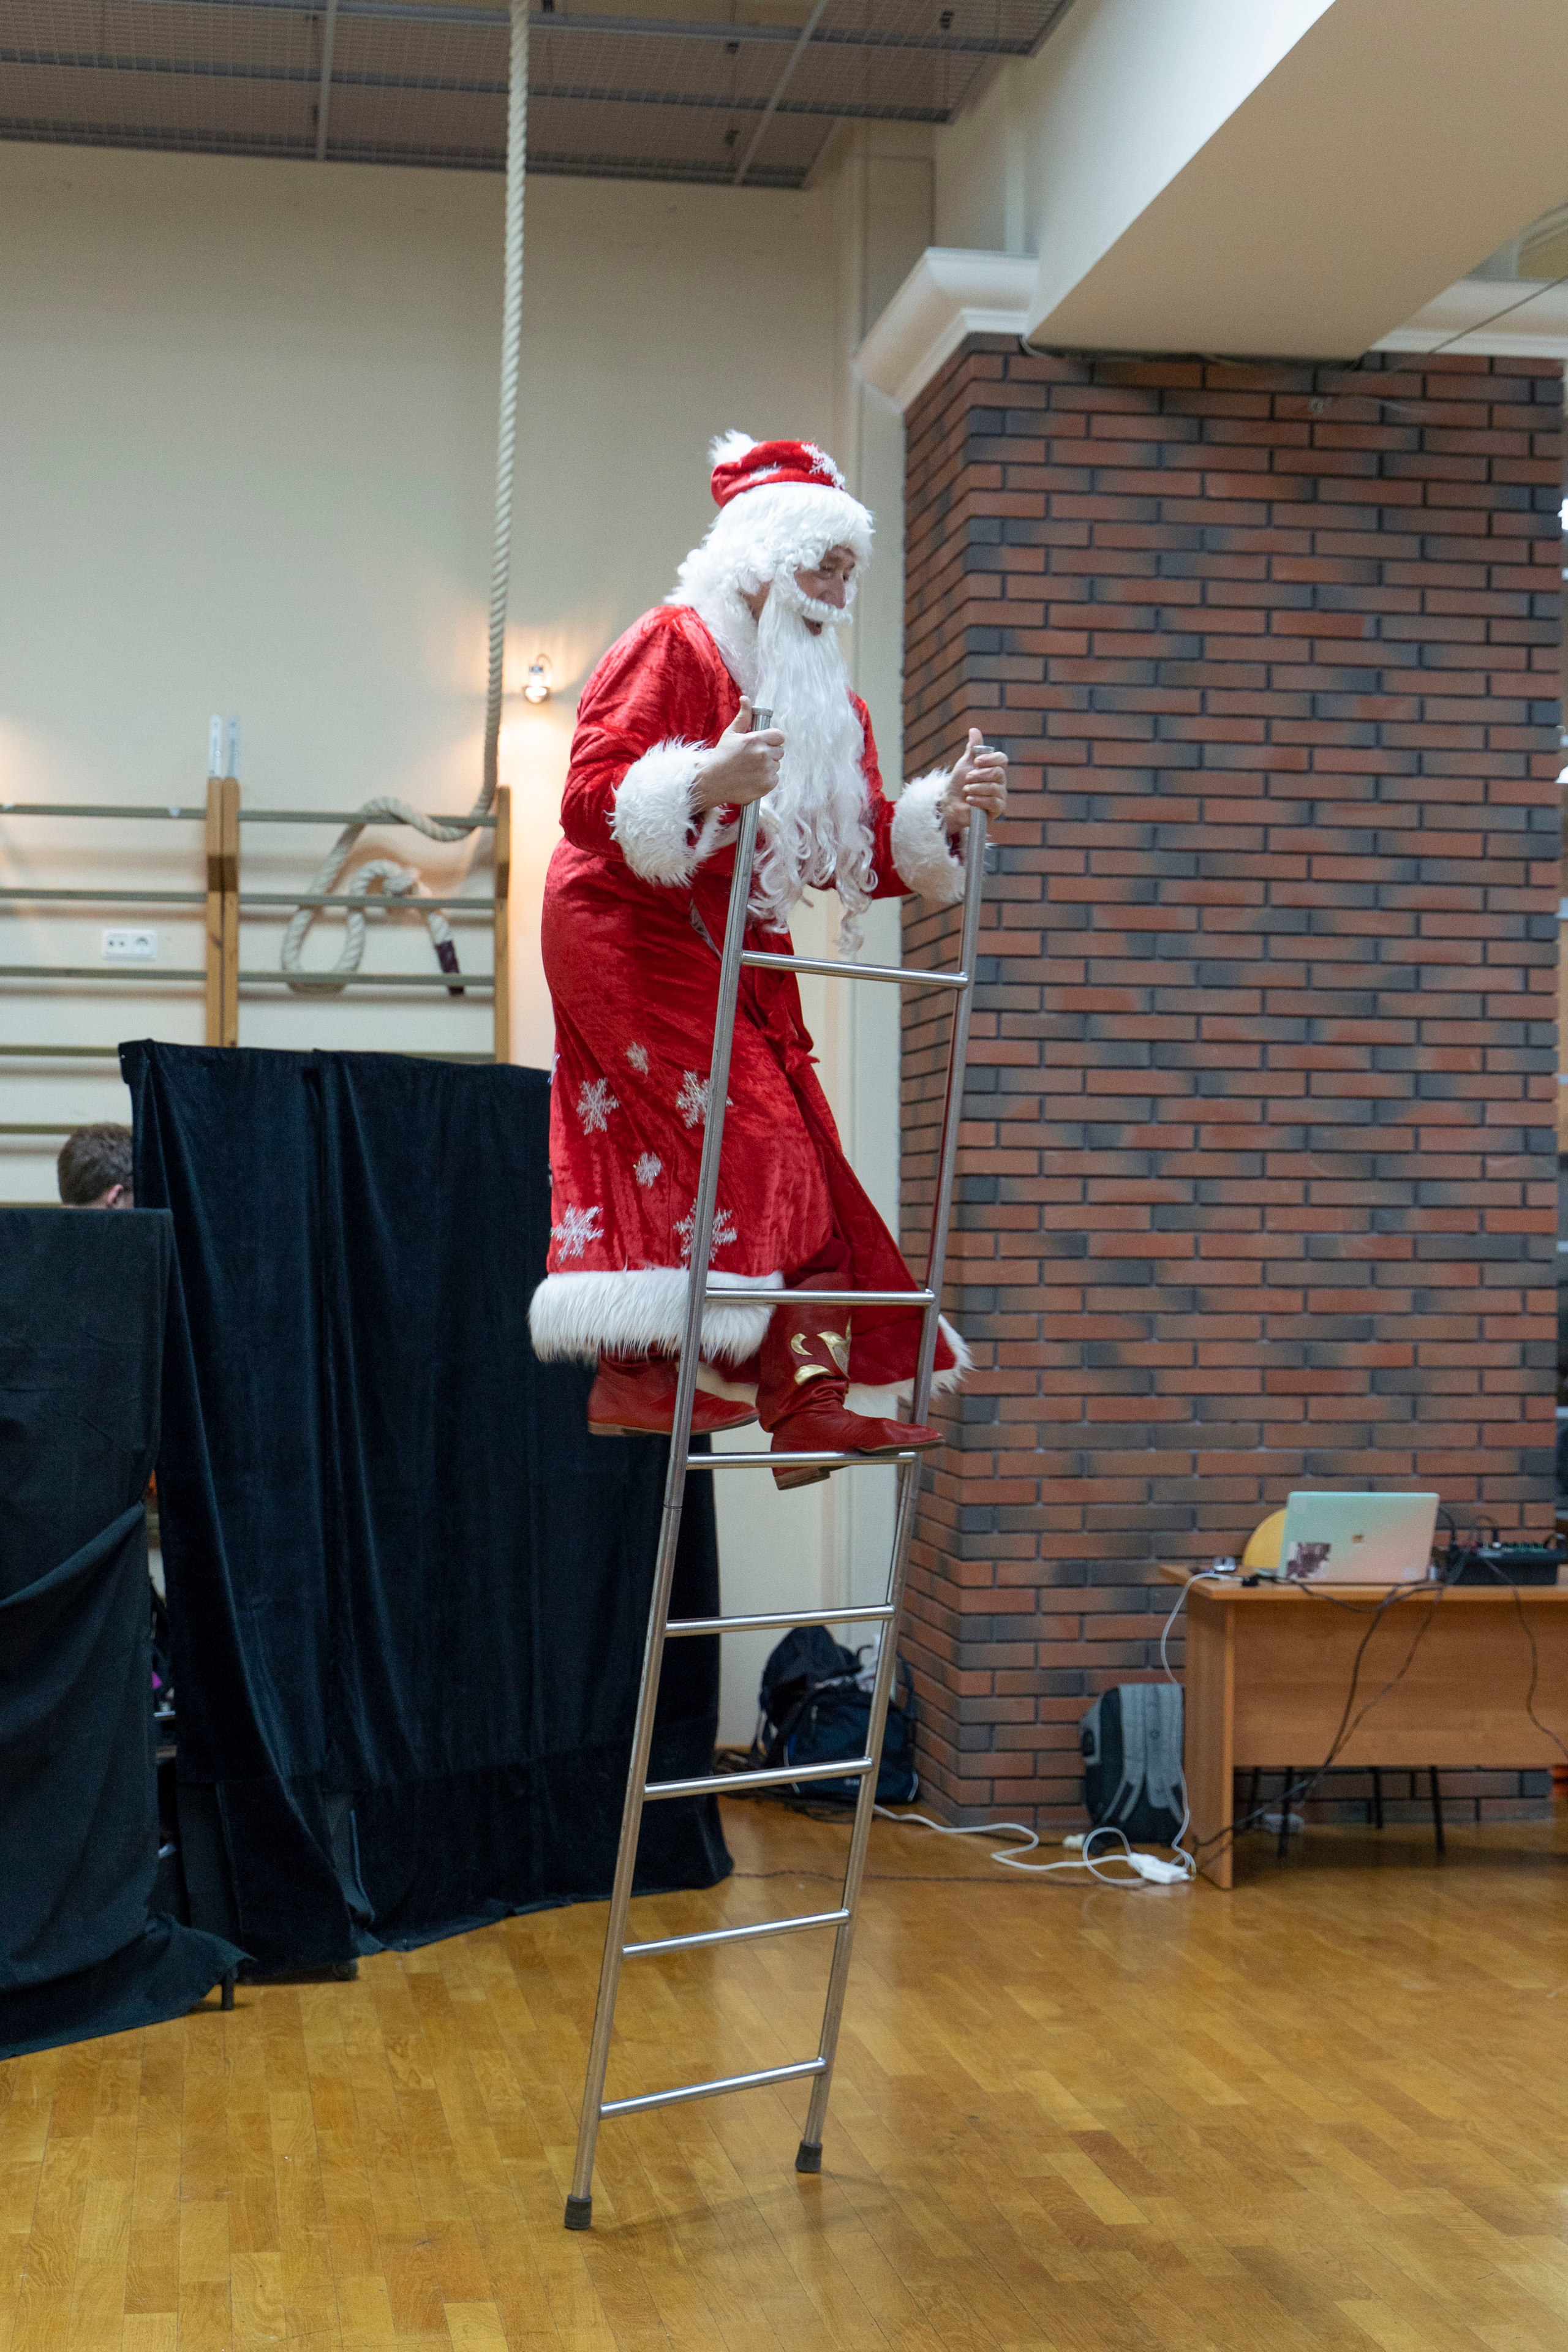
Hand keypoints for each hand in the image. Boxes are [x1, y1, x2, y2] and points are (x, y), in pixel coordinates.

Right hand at [693, 698, 784, 812]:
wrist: (712, 782)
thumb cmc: (721, 756)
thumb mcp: (731, 734)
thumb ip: (743, 717)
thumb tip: (746, 699)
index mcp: (756, 739)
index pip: (779, 736)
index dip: (773, 740)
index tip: (764, 744)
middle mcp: (763, 754)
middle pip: (780, 751)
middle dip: (770, 753)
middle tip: (754, 758)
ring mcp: (766, 770)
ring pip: (777, 765)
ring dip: (768, 766)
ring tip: (751, 769)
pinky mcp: (767, 785)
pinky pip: (775, 779)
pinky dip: (767, 779)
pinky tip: (753, 778)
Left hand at [939, 728, 1006, 829]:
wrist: (950, 804)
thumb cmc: (959, 784)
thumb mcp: (964, 764)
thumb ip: (972, 748)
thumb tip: (974, 730)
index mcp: (995, 768)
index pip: (1002, 759)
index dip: (990, 759)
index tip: (976, 762)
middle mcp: (1000, 782)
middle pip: (998, 773)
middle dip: (979, 775)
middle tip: (967, 779)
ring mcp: (1000, 796)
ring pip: (994, 788)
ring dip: (976, 788)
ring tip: (966, 790)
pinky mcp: (997, 810)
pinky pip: (993, 803)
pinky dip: (979, 800)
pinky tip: (970, 799)